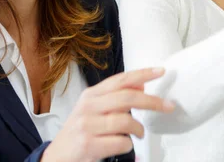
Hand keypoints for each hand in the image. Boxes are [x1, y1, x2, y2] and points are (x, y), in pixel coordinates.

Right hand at [42, 68, 174, 161]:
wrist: (55, 158)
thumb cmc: (79, 133)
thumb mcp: (94, 110)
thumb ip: (116, 97)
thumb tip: (141, 83)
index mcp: (91, 95)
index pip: (121, 79)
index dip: (143, 73)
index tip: (161, 71)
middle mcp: (88, 107)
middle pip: (128, 97)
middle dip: (153, 101)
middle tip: (168, 106)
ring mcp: (87, 126)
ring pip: (126, 121)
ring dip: (138, 130)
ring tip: (139, 134)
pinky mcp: (88, 145)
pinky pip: (121, 143)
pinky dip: (127, 146)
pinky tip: (122, 146)